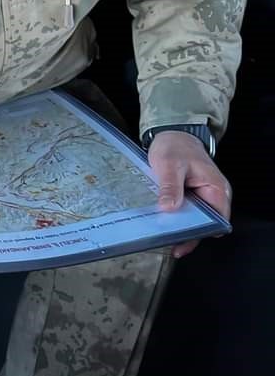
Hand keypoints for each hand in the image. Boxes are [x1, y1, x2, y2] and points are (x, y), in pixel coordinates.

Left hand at [148, 130, 231, 258]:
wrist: (171, 134)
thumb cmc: (176, 146)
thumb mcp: (170, 165)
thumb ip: (171, 187)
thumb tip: (169, 208)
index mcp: (216, 190)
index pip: (216, 221)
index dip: (201, 233)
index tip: (182, 241)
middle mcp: (212, 196)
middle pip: (203, 223)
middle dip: (185, 233)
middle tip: (165, 240)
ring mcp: (200, 196)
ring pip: (191, 218)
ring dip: (177, 224)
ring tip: (159, 232)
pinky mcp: (188, 196)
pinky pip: (182, 210)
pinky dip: (172, 215)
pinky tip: (159, 219)